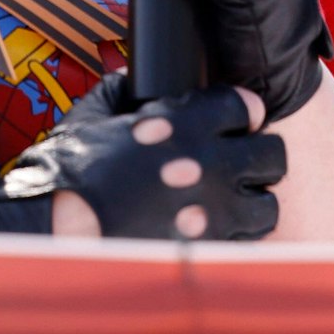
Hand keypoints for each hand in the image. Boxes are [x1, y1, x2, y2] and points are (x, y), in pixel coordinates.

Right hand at [2, 73, 282, 239]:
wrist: (61, 229)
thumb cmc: (72, 171)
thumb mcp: (92, 115)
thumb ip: (119, 92)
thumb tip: (130, 81)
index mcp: (185, 122)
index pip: (246, 105)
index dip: (243, 110)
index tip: (238, 118)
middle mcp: (210, 164)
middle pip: (272, 154)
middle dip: (259, 154)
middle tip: (241, 160)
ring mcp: (214, 211)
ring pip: (267, 204)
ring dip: (253, 199)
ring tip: (232, 200)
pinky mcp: (207, 251)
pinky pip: (245, 243)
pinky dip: (236, 236)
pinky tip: (216, 230)